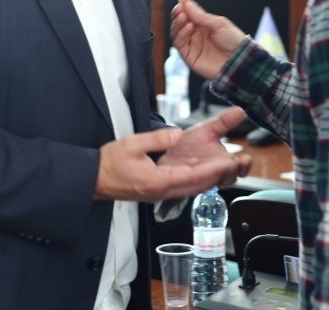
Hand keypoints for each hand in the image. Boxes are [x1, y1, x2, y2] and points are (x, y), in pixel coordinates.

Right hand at [94, 109, 251, 201]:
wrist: (94, 180)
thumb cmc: (110, 163)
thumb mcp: (132, 144)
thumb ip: (156, 139)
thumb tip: (176, 134)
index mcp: (157, 182)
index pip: (191, 177)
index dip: (211, 170)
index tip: (227, 162)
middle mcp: (162, 191)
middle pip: (196, 185)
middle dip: (217, 175)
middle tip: (235, 164)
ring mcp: (160, 193)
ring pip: (191, 188)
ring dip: (209, 178)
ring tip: (225, 167)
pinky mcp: (158, 191)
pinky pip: (182, 187)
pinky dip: (197, 179)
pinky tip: (204, 172)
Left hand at [157, 106, 251, 185]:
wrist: (167, 151)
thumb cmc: (189, 144)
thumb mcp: (207, 130)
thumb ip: (224, 122)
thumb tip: (241, 110)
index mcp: (224, 161)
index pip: (241, 166)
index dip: (245, 164)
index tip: (245, 158)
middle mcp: (217, 172)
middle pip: (231, 177)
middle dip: (233, 171)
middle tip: (232, 163)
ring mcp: (204, 178)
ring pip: (216, 181)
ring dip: (218, 175)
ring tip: (219, 165)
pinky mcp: (191, 182)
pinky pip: (199, 183)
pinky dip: (202, 178)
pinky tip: (201, 169)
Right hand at [170, 0, 246, 79]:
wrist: (240, 61)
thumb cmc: (233, 41)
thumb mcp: (219, 24)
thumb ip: (201, 15)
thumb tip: (186, 2)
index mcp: (205, 26)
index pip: (190, 15)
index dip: (185, 7)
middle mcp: (197, 35)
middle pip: (181, 23)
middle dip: (179, 14)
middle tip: (179, 8)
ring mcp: (192, 46)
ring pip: (177, 33)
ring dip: (178, 23)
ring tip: (183, 16)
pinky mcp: (189, 57)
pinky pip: (180, 44)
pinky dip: (181, 34)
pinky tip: (188, 27)